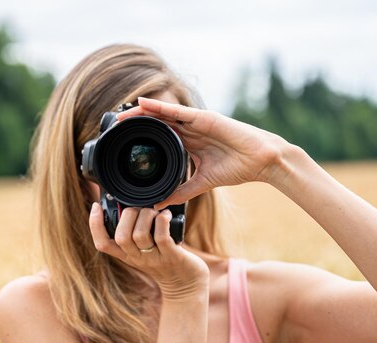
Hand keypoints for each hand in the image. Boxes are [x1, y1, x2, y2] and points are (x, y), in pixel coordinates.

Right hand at [89, 203, 208, 300]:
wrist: (186, 285)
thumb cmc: (166, 260)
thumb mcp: (144, 250)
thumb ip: (135, 233)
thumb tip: (128, 205)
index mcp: (127, 255)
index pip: (102, 243)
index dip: (95, 225)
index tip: (96, 207)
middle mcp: (137, 258)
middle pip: (121, 236)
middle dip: (127, 215)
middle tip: (139, 208)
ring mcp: (154, 258)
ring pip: (139, 235)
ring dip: (146, 215)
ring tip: (155, 212)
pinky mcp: (171, 256)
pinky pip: (161, 236)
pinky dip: (162, 221)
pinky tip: (166, 215)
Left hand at [117, 97, 290, 208]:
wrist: (262, 162)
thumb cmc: (238, 169)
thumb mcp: (202, 182)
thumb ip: (181, 191)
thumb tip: (160, 203)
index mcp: (189, 143)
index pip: (160, 137)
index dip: (142, 138)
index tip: (123, 144)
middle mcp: (190, 129)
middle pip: (157, 123)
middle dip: (136, 124)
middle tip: (114, 127)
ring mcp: (196, 122)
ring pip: (163, 114)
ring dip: (141, 114)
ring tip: (121, 116)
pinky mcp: (204, 118)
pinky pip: (177, 111)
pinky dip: (159, 107)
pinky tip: (142, 105)